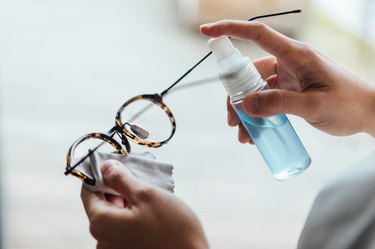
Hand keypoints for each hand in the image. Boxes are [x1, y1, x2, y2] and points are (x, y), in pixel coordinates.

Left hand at [81, 160, 208, 248]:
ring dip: (127, 200)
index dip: (100, 173)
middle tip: (137, 174)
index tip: (115, 162)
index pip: (88, 191)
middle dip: (116, 186)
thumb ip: (121, 179)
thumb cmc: (172, 228)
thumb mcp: (146, 195)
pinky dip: (132, 214)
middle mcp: (103, 238)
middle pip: (102, 203)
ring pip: (115, 214)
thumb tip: (106, 166)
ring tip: (147, 192)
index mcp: (101, 222)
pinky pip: (123, 227)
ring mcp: (115, 248)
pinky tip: (150, 208)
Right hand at [201, 20, 374, 139]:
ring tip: (245, 136)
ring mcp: (289, 77)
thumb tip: (245, 104)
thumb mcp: (315, 106)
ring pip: (255, 89)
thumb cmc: (349, 104)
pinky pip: (266, 99)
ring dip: (246, 111)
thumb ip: (280, 104)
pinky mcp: (290, 91)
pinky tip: (256, 133)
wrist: (369, 113)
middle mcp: (289, 63)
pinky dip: (257, 115)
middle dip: (236, 97)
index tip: (207, 32)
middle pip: (250, 73)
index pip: (258, 34)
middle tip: (233, 122)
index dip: (231, 29)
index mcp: (296, 55)